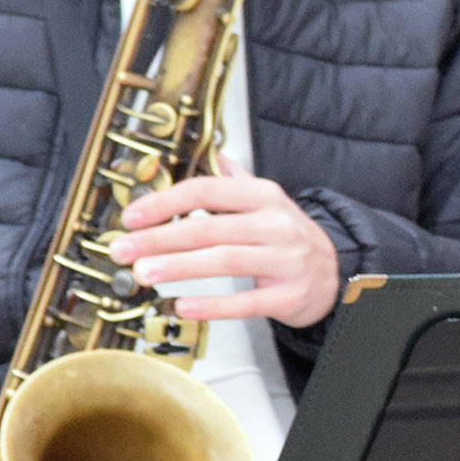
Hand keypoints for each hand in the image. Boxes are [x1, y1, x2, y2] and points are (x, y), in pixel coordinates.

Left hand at [107, 159, 339, 328]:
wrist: (335, 273)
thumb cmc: (289, 238)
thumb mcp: (265, 201)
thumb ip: (232, 179)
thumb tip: (203, 154)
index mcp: (264, 196)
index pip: (208, 190)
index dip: (166, 202)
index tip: (133, 215)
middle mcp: (276, 225)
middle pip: (210, 228)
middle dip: (160, 238)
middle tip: (124, 249)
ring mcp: (285, 261)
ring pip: (225, 261)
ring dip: (179, 267)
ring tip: (144, 274)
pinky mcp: (288, 295)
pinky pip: (246, 302)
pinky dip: (212, 305)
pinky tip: (183, 306)